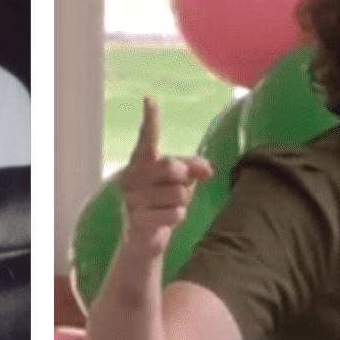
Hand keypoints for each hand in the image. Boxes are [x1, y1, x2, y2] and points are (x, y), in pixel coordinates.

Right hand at [117, 97, 212, 260]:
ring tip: (167, 209)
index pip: (147, 139)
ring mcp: (131, 199)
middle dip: (184, 179)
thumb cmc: (162, 203)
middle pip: (173, 167)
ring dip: (182, 204)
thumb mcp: (180, 183)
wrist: (144, 239)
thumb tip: (208, 169)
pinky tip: (163, 221)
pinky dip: (176, 219)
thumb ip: (193, 169)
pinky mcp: (137, 220)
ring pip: (179, 195)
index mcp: (141, 162)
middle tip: (179, 187)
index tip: (150, 99)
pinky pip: (176, 214)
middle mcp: (131, 177)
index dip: (150, 120)